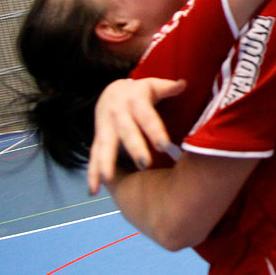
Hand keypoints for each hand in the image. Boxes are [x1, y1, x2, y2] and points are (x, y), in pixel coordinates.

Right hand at [88, 77, 185, 194]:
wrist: (111, 92)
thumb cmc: (140, 93)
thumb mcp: (153, 85)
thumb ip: (168, 87)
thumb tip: (184, 83)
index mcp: (135, 101)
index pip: (147, 117)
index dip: (155, 130)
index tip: (164, 145)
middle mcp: (118, 115)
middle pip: (127, 132)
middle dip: (135, 148)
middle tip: (145, 164)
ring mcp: (106, 128)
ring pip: (105, 146)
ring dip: (106, 163)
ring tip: (108, 179)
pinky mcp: (97, 140)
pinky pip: (93, 157)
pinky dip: (92, 174)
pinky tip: (93, 191)